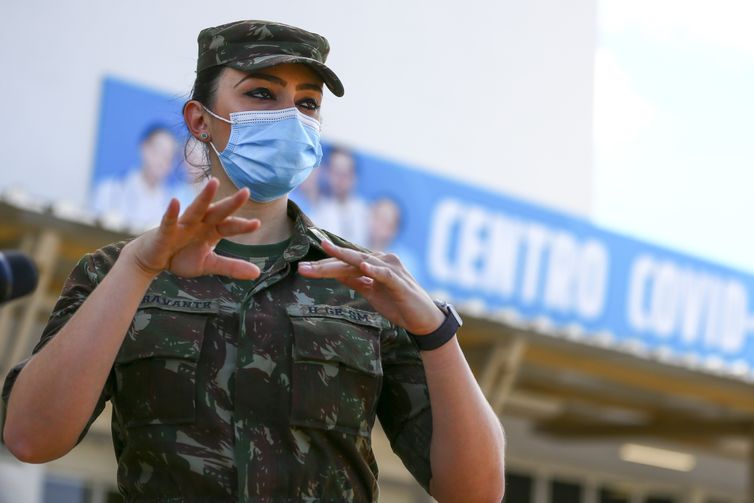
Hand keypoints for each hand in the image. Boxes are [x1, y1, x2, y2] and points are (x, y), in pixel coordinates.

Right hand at [121, 178, 260, 279]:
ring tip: (214, 182)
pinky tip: (175, 202)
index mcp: (212, 230)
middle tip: (246, 192)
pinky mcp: (165, 230)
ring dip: (204, 196)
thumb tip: (257, 274)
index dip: (242, 226)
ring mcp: (183, 225)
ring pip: (196, 208)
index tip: (257, 223)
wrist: (153, 259)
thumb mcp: (209, 264)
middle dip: (231, 203)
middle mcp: (200, 223)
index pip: (230, 226)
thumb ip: (231, 267)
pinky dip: (171, 212)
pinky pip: (169, 220)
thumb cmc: (182, 257)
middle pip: (218, 212)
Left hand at [297, 240, 444, 334]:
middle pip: (349, 260)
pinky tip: (362, 266)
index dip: (323, 265)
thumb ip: (354, 280)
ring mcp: (392, 269)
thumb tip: (333, 272)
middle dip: (325, 263)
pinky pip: (385, 274)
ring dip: (343, 258)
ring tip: (326, 252)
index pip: (344, 263)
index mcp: (373, 263)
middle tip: (303, 267)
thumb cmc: (397, 304)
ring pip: (362, 262)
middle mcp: (382, 260)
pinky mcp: (400, 282)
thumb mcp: (370, 291)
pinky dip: (374, 270)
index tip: (303, 268)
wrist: (423, 319)